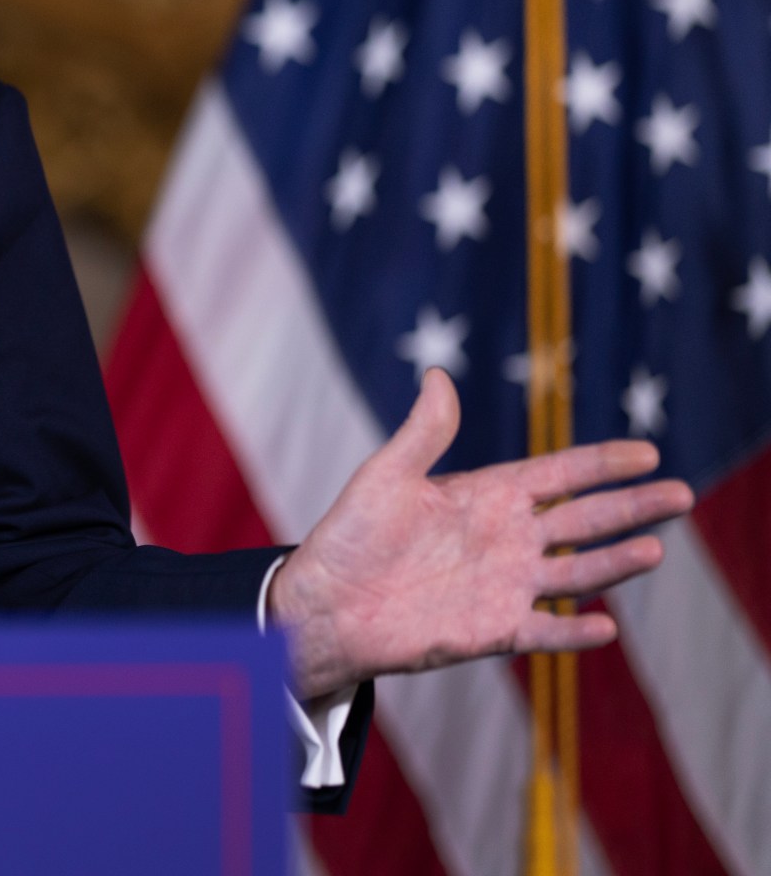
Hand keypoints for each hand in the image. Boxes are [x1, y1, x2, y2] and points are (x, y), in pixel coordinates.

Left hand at [269, 367, 694, 700]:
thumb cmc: (351, 536)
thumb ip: (424, 433)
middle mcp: (508, 540)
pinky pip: (545, 631)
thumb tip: (436, 375)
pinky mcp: (494, 629)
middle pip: (585, 520)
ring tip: (655, 550)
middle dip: (632, 507)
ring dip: (615, 564)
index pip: (560, 475)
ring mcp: (506, 585)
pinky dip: (574, 631)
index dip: (601, 465)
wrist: (325, 602)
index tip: (646, 453)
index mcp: (489, 496)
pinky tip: (606, 627)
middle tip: (681, 493)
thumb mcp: (387, 475)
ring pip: (577, 573)